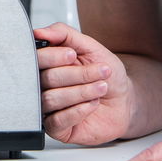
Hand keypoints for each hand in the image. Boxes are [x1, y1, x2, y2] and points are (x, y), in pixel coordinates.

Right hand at [35, 22, 131, 144]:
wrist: (124, 100)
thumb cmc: (106, 75)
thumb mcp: (90, 47)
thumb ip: (64, 34)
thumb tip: (40, 31)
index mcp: (48, 64)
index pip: (37, 58)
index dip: (54, 56)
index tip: (73, 55)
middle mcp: (44, 86)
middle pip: (47, 78)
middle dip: (78, 74)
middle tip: (100, 72)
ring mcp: (48, 108)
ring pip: (52, 99)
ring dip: (81, 92)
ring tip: (100, 88)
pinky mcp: (57, 129)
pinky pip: (57, 121)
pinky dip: (79, 111)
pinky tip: (92, 105)